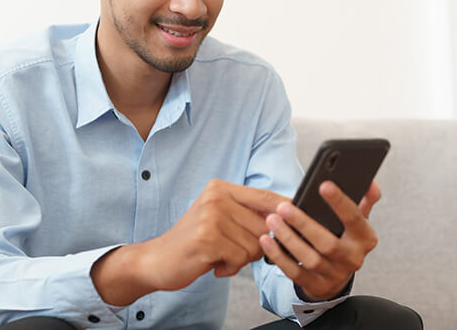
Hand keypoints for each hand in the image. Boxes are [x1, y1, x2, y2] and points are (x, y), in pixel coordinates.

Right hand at [91, 179, 287, 304]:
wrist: (157, 260)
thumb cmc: (194, 242)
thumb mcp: (220, 218)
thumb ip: (247, 214)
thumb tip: (287, 216)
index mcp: (220, 188)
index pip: (264, 196)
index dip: (286, 209)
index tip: (300, 218)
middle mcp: (216, 197)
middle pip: (264, 225)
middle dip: (256, 245)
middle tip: (233, 250)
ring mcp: (211, 216)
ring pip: (255, 244)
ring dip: (241, 258)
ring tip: (220, 256)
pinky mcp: (207, 238)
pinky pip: (240, 258)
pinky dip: (231, 267)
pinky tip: (214, 264)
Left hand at [259, 180, 380, 300]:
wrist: (338, 275)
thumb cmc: (344, 239)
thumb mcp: (357, 221)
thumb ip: (364, 201)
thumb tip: (370, 182)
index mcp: (364, 238)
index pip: (354, 218)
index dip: (340, 202)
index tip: (323, 185)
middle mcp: (352, 258)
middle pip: (328, 243)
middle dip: (303, 224)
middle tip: (283, 207)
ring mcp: (334, 275)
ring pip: (310, 258)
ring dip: (288, 238)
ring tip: (272, 220)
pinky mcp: (316, 285)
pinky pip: (294, 272)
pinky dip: (279, 256)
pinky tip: (267, 240)